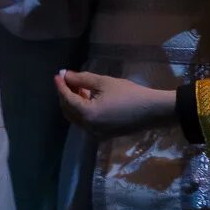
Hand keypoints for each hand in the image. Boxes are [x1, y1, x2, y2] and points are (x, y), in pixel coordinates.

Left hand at [55, 70, 177, 137]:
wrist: (152, 110)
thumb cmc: (129, 94)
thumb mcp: (104, 82)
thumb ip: (82, 79)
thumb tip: (66, 76)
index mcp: (87, 115)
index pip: (67, 99)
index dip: (61, 86)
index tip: (58, 74)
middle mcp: (88, 128)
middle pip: (68, 111)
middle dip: (65, 95)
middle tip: (68, 79)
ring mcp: (95, 134)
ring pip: (76, 118)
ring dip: (74, 103)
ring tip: (79, 87)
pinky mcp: (102, 135)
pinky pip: (86, 123)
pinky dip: (83, 111)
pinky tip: (88, 98)